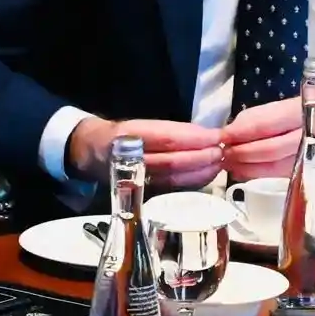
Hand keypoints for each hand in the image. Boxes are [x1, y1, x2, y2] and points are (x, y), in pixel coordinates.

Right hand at [69, 115, 224, 187]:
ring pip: (174, 177)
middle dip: (202, 157)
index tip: (215, 135)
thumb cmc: (122, 134)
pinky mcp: (144, 190)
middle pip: (173, 161)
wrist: (92, 152)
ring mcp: (138, 178)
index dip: (193, 139)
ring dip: (201, 171)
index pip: (167, 138)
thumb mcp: (139, 124)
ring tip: (220, 163)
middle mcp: (132, 158)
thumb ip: (169, 131)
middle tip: (222, 151)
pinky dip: (192, 182)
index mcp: (129, 136)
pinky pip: (172, 187)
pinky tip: (207, 175)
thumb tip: (205, 135)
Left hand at [216, 95, 314, 182]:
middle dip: (242, 152)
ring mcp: (310, 154)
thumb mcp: (294, 103)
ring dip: (247, 166)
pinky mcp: (309, 169)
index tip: (223, 134)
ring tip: (228, 162)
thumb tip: (234, 129)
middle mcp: (309, 134)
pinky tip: (242, 171)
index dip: (242, 131)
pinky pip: (279, 174)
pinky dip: (258, 174)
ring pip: (274, 165)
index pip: (267, 123)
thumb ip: (265, 116)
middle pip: (270, 148)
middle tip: (223, 151)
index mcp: (303, 111)